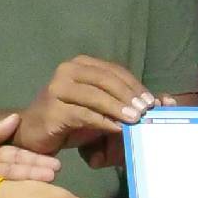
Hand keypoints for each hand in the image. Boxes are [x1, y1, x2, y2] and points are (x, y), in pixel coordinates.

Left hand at [0, 113, 59, 182]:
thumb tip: (16, 119)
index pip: (12, 153)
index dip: (31, 158)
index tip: (52, 162)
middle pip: (11, 169)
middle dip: (33, 172)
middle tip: (55, 175)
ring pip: (2, 182)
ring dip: (24, 184)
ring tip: (46, 186)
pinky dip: (3, 195)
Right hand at [17, 56, 156, 154]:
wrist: (33, 132)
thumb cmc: (70, 118)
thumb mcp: (100, 107)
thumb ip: (124, 101)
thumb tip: (164, 101)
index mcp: (80, 64)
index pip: (114, 71)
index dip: (135, 85)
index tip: (152, 102)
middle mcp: (67, 71)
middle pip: (106, 80)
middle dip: (129, 96)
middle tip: (146, 111)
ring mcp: (57, 89)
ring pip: (95, 96)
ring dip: (118, 108)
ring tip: (135, 120)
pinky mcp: (52, 110)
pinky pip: (84, 114)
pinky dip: (103, 121)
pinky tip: (118, 128)